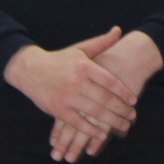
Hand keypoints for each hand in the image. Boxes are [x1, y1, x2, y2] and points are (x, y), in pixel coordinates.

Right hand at [4, 28, 139, 153]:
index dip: (123, 92)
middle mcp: (76, 81)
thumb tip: (118, 30)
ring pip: (93, 112)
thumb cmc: (59, 59)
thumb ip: (101, 42)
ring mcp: (66, 97)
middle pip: (104, 99)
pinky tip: (102, 134)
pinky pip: (77, 122)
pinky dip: (90, 129)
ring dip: (110, 121)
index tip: (134, 101)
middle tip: (132, 116)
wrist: (29, 69)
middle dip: (120, 109)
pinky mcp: (57, 109)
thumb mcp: (80, 48)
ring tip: (123, 126)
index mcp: (84, 66)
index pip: (109, 81)